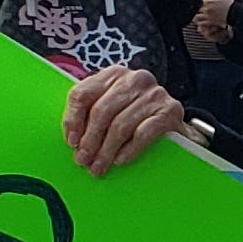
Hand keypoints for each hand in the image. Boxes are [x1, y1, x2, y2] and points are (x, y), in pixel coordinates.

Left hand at [64, 67, 185, 175]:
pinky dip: (129, 149)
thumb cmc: (134, 117)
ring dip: (106, 151)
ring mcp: (155, 93)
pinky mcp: (170, 109)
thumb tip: (74, 142)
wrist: (170, 123)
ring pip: (121, 125)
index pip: (83, 94)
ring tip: (99, 166)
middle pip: (102, 111)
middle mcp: (135, 79)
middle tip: (83, 160)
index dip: (73, 120)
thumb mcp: (110, 109)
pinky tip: (120, 159)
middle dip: (90, 140)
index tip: (71, 142)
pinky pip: (143, 133)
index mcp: (113, 75)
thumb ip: (89, 115)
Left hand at [194, 0, 234, 42]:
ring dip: (197, 17)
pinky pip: (201, 24)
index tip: (197, 5)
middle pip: (195, 10)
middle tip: (198, 12)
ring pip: (196, 18)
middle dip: (196, 11)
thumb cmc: (229, 5)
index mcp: (209, 1)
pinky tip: (203, 22)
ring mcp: (208, 16)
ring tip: (199, 18)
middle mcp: (207, 9)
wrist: (235, 13)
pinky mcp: (210, 22)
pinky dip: (200, 24)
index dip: (196, 4)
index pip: (197, 2)